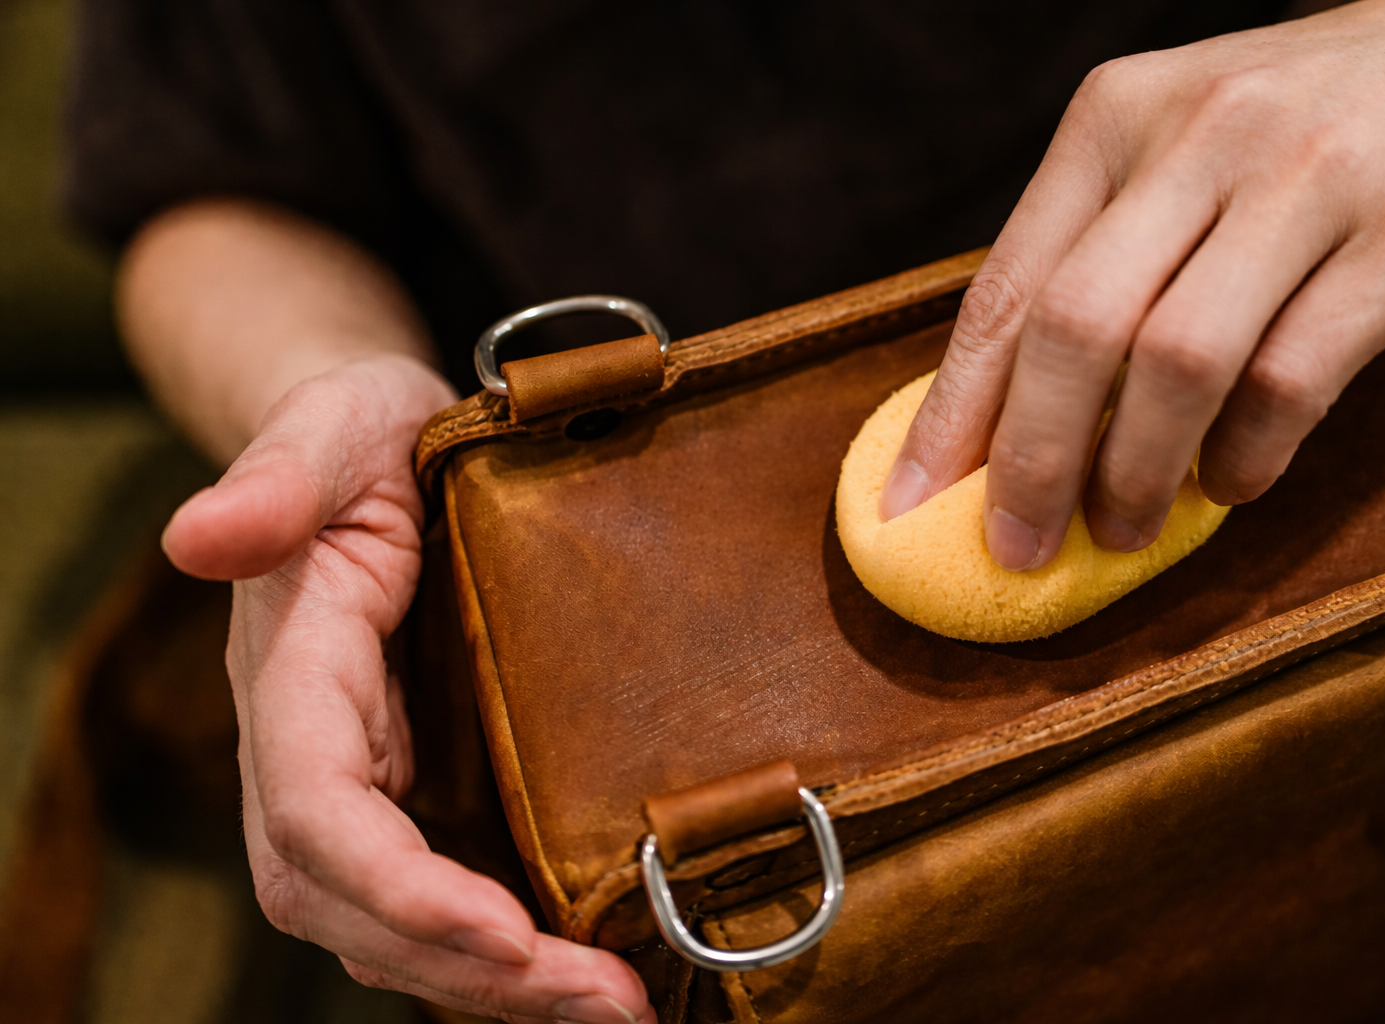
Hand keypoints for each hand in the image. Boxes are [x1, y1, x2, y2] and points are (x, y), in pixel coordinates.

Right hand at [162, 355, 654, 1023]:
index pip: (319, 815)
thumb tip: (199, 536)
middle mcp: (310, 751)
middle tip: (605, 1005)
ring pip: (393, 925)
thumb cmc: (361, 431)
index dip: (399, 887)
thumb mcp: (333, 426)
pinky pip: (438, 895)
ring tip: (616, 1009)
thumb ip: (276, 477)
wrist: (381, 451)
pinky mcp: (412, 789)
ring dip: (497, 984)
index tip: (504, 934)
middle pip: (355, 904)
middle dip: (469, 971)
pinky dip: (503, 950)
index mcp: (291, 674)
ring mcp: (361, 780)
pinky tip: (589, 967)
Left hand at [883, 0, 1384, 568]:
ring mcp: (1308, 178)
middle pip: (1073, 329)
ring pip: (1178, 363)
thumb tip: (999, 419)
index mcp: (1116, 116)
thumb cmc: (1305, 125)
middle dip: (1031, 463)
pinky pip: (1292, 380)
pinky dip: (1246, 458)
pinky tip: (1231, 482)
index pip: (1005, 287)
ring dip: (1138, 475)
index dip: (950, 414)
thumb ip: (1094, 256)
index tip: (910, 506)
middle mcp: (1201, 134)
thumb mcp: (1176, 149)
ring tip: (1124, 528)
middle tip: (1018, 547)